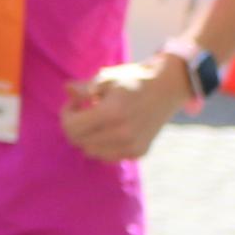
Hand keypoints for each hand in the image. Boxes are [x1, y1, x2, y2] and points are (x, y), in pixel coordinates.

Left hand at [58, 60, 187, 162]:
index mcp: (112, 113)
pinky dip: (102, 145)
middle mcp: (123, 133)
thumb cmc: (134, 80)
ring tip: (98, 119)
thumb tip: (67, 88)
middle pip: (78, 141)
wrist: (168, 89)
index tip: (76, 102)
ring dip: (88, 137)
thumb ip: (84, 87)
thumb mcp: (108, 77)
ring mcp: (132, 145)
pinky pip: (108, 156)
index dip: (66, 114)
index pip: (71, 127)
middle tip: (85, 109)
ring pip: (90, 151)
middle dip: (74, 125)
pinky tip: (110, 129)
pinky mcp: (139, 152)